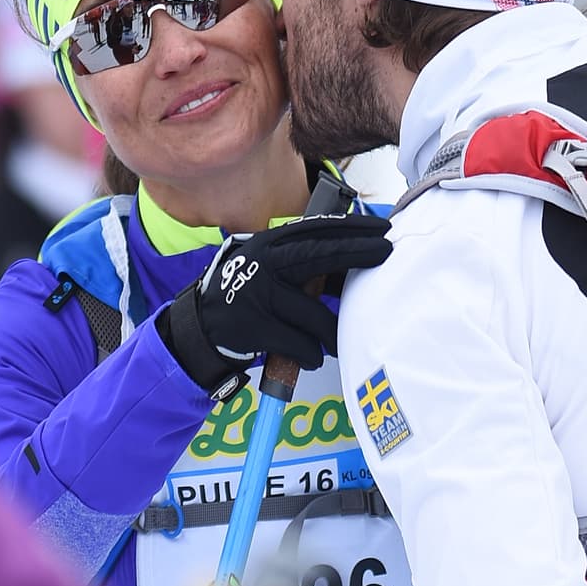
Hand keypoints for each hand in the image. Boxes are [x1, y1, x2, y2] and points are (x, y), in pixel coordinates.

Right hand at [157, 212, 392, 396]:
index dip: (350, 228)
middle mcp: (262, 263)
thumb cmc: (246, 297)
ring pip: (314, 314)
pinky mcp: (253, 326)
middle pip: (319, 255)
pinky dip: (311, 354)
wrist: (199, 327)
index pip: (314, 230)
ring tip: (333, 342)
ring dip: (329, 333)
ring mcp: (257, 294)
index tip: (381, 230)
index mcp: (268, 245)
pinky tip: (312, 357)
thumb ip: (304, 266)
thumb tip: (356, 265)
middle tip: (387, 253)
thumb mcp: (270, 270)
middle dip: (357, 254)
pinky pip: (300, 344)